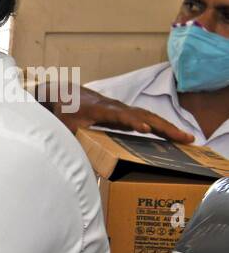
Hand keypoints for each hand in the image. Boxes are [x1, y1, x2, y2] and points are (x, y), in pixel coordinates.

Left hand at [51, 86, 195, 142]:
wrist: (65, 94)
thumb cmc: (66, 112)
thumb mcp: (66, 127)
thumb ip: (73, 139)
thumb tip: (77, 157)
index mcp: (102, 109)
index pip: (120, 115)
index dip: (132, 122)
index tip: (144, 129)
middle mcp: (117, 107)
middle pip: (144, 116)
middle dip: (164, 127)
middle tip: (184, 138)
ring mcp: (123, 109)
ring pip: (149, 117)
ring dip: (168, 128)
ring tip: (187, 138)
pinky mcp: (125, 114)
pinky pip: (146, 119)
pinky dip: (160, 126)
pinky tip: (173, 136)